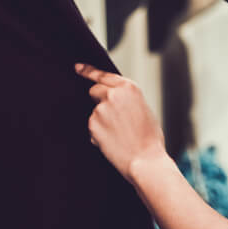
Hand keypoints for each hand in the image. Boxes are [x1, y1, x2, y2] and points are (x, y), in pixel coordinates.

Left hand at [75, 63, 166, 183]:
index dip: (88, 71)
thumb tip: (115, 100)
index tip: (78, 68)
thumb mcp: (144, 109)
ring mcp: (101, 109)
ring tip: (120, 135)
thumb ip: (127, 99)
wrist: (145, 160)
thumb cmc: (149, 138)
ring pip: (95, 112)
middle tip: (111, 116)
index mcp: (129, 88)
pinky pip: (92, 127)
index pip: (103, 75)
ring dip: (101, 121)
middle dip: (99, 100)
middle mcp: (113, 94)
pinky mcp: (92, 124)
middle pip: (94, 91)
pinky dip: (99, 134)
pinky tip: (113, 142)